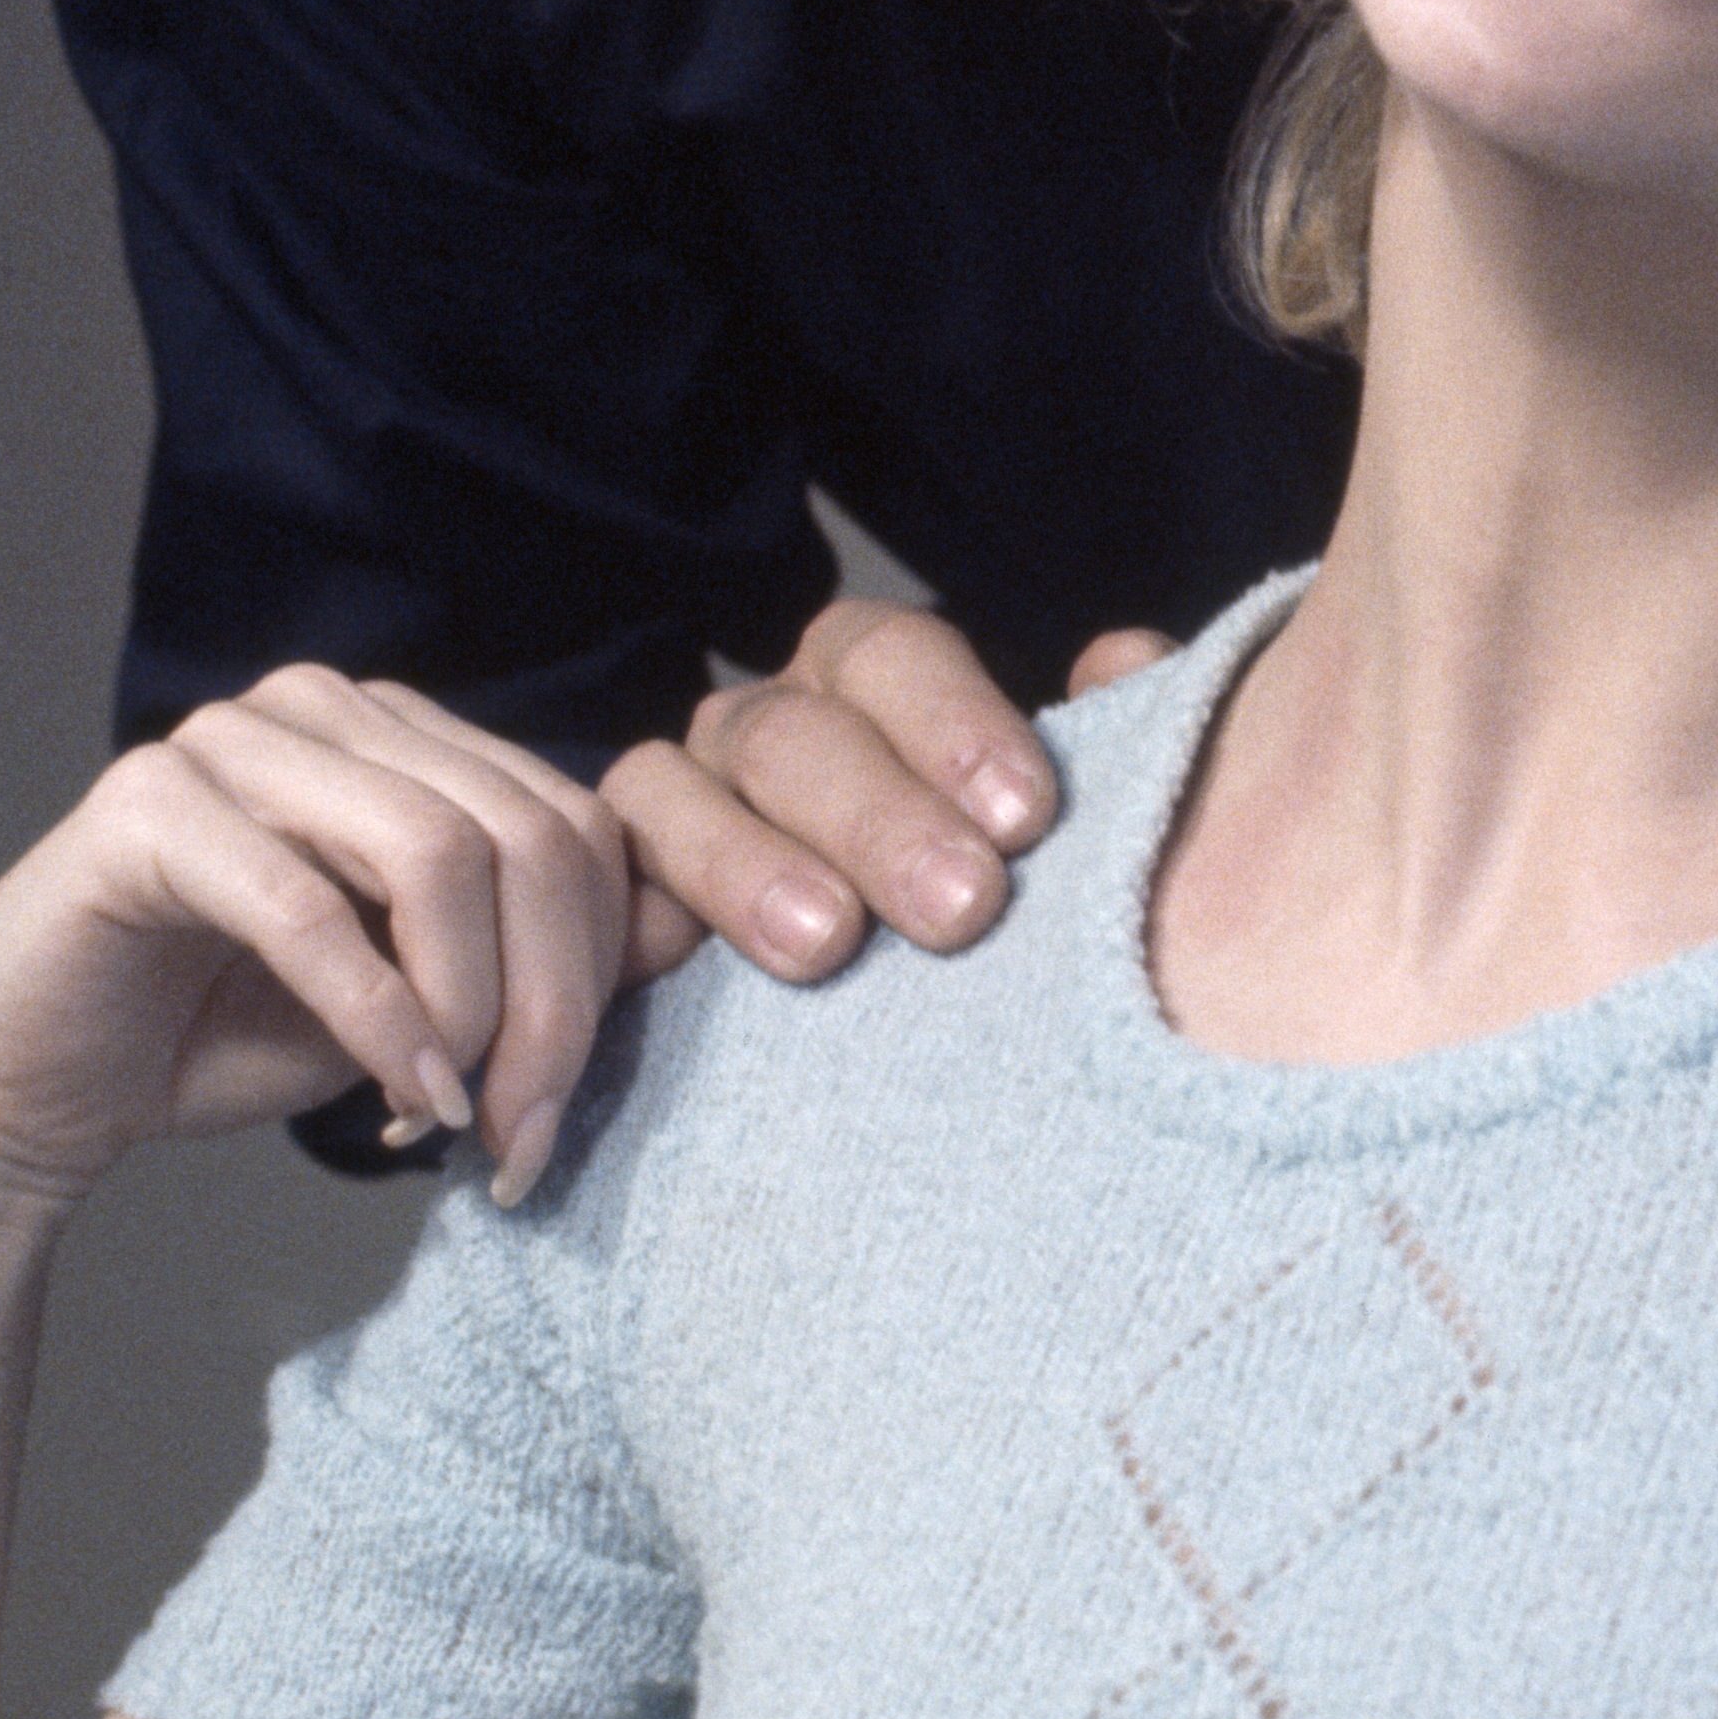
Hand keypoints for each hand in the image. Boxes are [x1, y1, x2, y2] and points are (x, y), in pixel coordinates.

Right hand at [0, 674, 633, 1209]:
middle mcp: (331, 708)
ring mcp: (234, 739)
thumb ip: (533, 957)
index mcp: (406, 736)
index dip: (600, 972)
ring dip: (473, 1011)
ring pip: (438, 854)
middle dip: (552, 1008)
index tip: (558, 1114)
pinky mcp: (148, 806)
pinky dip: (380, 1018)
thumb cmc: (228, 1034)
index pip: (574, 823)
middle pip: (525, 836)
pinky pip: (307, 907)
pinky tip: (400, 1103)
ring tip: (453, 1120)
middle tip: (522, 1140)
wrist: (30, 1084)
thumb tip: (687, 932)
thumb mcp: (421, 1002)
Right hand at [603, 599, 1173, 983]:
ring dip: (749, 867)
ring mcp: (673, 809)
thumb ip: (1113, 740)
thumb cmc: (986, 907)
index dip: (954, 721)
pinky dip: (626, 915)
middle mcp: (761, 732)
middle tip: (962, 908)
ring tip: (827, 947)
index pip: (890, 656)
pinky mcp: (610, 902)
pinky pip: (591, 884)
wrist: (899, 1062)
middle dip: (879, 816)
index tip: (1027, 819)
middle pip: (790, 733)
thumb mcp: (1051, 834)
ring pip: (675, 792)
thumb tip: (1126, 660)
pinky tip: (670, 967)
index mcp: (865, 689)